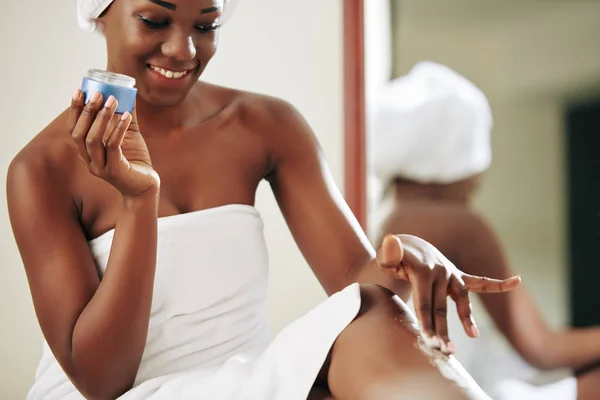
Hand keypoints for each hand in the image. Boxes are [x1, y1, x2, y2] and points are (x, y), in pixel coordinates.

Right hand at [68, 90, 159, 197]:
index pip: (73, 129)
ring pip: (93, 140)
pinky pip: (113, 147)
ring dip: (101, 118)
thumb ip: (125, 117)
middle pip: (79, 133)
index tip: (79, 90)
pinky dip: (119, 129)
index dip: (74, 110)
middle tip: (98, 93)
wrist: (146, 185)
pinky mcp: (115, 171)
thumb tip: (128, 94)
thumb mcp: (129, 135)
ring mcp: (100, 167)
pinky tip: (126, 116)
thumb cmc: (135, 159)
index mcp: (86, 151)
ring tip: (112, 100)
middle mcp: (89, 160)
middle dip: (86, 111)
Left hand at [377, 234, 519, 352]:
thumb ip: (388, 253)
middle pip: (441, 307)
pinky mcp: (458, 277)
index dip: (426, 322)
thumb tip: (390, 240)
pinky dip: (498, 283)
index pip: (425, 302)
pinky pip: (480, 282)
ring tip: (472, 336)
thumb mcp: (386, 256)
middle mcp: (440, 271)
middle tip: (444, 350)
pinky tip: (516, 281)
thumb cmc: (393, 257)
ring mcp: (451, 274)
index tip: (429, 340)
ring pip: (461, 300)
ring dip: (466, 320)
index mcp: (423, 270)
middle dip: (442, 330)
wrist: (408, 246)